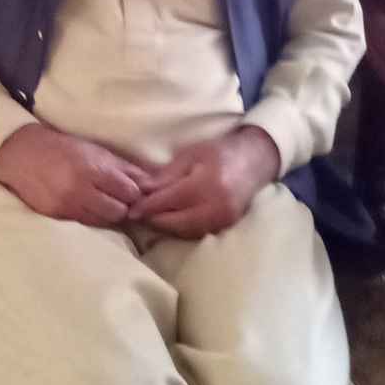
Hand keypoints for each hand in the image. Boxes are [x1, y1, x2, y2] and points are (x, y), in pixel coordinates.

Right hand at [0, 124, 157, 225]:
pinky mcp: (57, 217)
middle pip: (119, 211)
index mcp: (93, 168)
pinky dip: (91, 217)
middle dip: (122, 205)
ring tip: (101, 201)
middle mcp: (80, 189)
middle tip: (116, 197)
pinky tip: (87, 206)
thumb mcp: (95, 151)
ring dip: (108, 214)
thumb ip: (123, 168)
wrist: (23, 155)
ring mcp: (67, 206)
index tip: (129, 189)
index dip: (133, 192)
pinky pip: (86, 224)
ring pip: (104, 221)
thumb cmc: (63, 148)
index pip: (129, 192)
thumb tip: (151, 183)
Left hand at [127, 127, 280, 238]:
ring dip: (165, 227)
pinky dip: (180, 229)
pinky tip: (169, 221)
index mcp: (206, 184)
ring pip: (184, 231)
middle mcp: (216, 206)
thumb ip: (166, 175)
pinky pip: (196, 232)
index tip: (130, 209)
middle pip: (175, 221)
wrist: (255, 161)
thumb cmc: (219, 152)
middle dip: (153, 220)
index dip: (146, 206)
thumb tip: (142, 190)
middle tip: (135, 216)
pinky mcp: (226, 226)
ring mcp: (223, 219)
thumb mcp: (190, 155)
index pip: (168, 201)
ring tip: (149, 219)